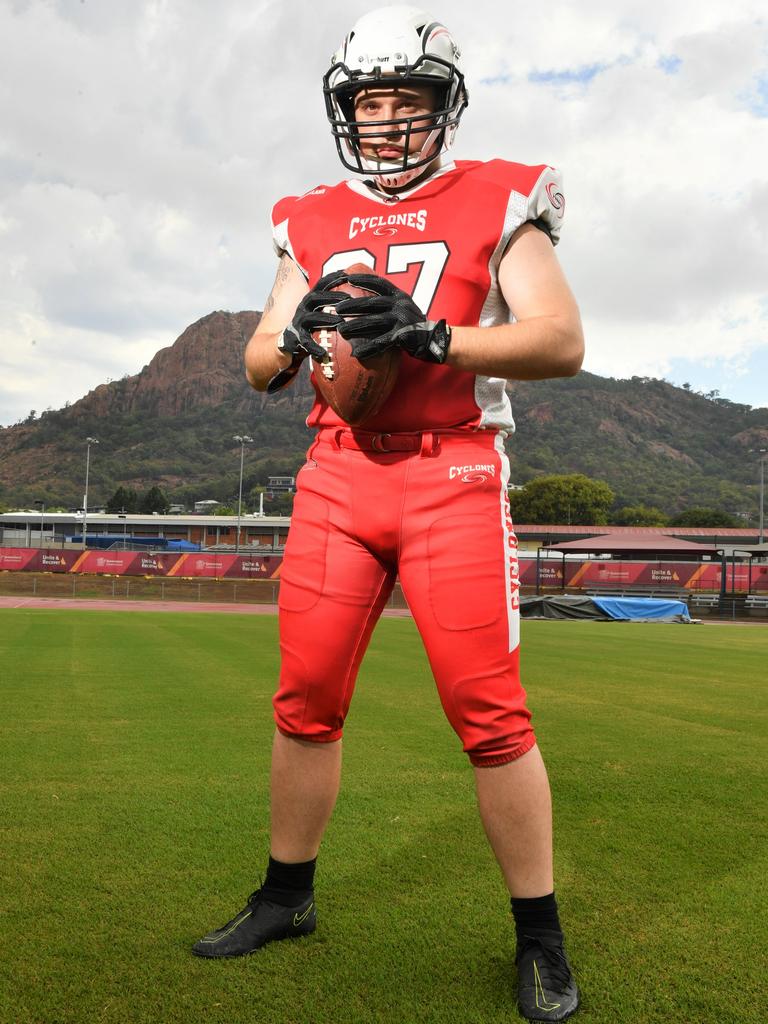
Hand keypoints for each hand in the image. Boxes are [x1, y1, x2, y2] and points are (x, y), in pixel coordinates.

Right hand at [267, 271, 346, 392]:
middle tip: (348, 298)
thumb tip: (355, 300)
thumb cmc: (308, 330)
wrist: (284, 346)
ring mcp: (297, 324)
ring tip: (340, 322)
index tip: (346, 274)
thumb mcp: (318, 315)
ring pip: (311, 318)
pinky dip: (314, 348)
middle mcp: (302, 310)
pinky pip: (305, 343)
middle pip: (315, 298)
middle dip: (331, 296)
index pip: (320, 286)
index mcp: (309, 303)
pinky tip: (324, 353)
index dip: (331, 278)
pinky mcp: (294, 340)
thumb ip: (331, 307)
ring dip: (326, 318)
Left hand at [335, 274, 451, 363]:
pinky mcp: (403, 336)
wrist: (434, 339)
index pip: (379, 282)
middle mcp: (400, 304)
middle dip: (353, 305)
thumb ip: (388, 302)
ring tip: (341, 330)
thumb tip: (364, 301)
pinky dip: (368, 348)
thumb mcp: (403, 307)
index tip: (347, 278)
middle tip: (337, 308)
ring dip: (356, 326)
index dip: (363, 278)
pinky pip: (382, 342)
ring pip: (374, 322)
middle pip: (372, 303)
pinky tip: (357, 353)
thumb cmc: (413, 324)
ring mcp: (402, 320)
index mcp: (399, 295)